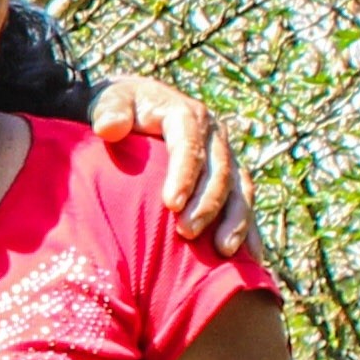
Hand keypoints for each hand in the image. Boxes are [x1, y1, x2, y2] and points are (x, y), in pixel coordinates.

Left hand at [91, 72, 254, 260]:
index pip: (189, 145)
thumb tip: (110, 128)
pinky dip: (249, 230)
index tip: (170, 204)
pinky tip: (250, 257)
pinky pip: (244, 204)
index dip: (184, 174)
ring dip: (235, 221)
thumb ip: (110, 112)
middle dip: (207, 204)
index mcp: (187, 116)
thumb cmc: (119, 109)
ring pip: (239, 190)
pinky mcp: (230, 178)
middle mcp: (214, 136)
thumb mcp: (110, 101)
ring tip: (223, 250)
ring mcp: (225, 158)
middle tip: (187, 233)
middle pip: (219, 172)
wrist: (135, 109)